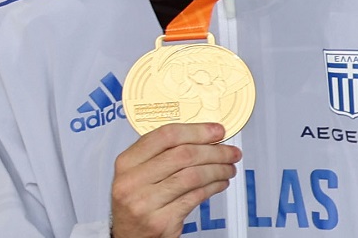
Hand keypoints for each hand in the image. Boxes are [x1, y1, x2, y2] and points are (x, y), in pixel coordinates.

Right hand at [110, 122, 240, 237]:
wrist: (129, 236)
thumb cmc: (136, 201)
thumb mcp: (137, 172)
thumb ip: (161, 153)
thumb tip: (201, 137)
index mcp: (127, 162)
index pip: (166, 136)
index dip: (196, 130)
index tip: (216, 131)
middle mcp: (133, 182)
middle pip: (183, 155)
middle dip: (214, 151)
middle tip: (230, 151)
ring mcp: (146, 203)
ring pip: (193, 176)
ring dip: (218, 170)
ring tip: (228, 168)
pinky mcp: (162, 222)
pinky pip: (195, 197)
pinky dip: (213, 187)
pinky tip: (219, 183)